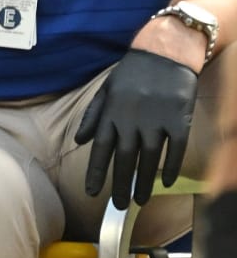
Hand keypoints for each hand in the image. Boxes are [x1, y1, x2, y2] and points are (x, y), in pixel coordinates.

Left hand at [74, 48, 198, 208]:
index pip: (100, 149)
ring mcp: (156, 120)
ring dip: (144, 181)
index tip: (92, 192)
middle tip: (117, 206)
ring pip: (148, 158)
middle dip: (119, 184)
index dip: (96, 172)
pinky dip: (172, 166)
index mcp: (111, 113)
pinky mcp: (178, 119)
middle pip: (124, 158)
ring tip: (139, 201)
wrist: (165, 52)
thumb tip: (79, 139)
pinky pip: (176, 148)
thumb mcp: (105, 89)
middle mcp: (131, 120)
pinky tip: (167, 182)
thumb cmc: (133, 72)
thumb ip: (93, 115)